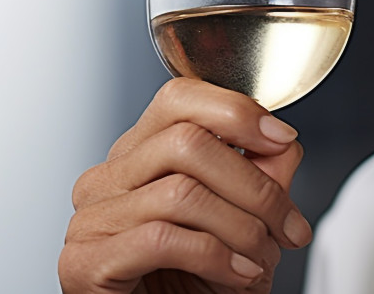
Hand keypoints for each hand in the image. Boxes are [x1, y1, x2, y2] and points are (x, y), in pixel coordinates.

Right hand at [59, 78, 310, 293]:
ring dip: (241, 228)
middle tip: (288, 227)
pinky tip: (237, 275)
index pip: (179, 98)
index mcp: (138, 156)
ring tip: (261, 259)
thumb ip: (263, 175)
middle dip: (254, 185)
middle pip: (186, 142)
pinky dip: (214, 256)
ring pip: (180, 192)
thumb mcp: (247, 224)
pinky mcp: (84, 262)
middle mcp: (106, 178)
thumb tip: (282, 139)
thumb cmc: (200, 287)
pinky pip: (161, 238)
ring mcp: (90, 218)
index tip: (282, 138)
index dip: (235, 110)